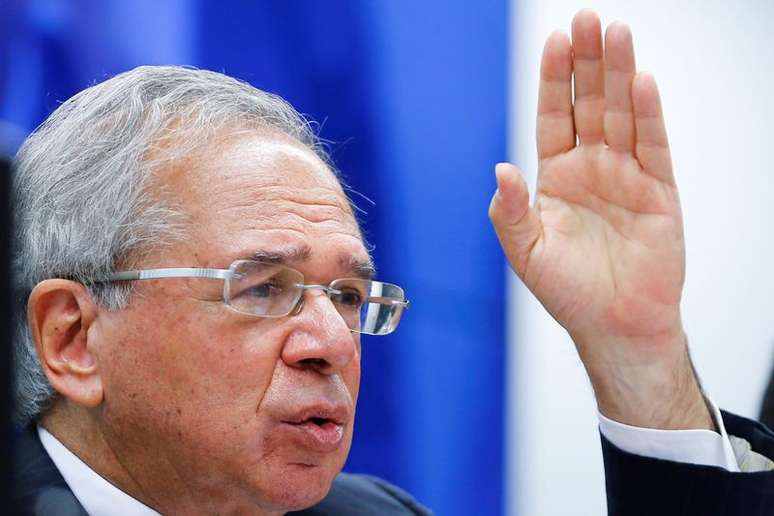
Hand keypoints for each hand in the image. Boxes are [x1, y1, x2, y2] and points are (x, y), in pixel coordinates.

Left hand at [489, 10, 711, 429]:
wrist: (614, 327)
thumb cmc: (568, 292)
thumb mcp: (526, 252)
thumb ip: (509, 211)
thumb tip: (500, 168)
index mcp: (557, 177)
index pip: (553, 117)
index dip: (553, 81)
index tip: (554, 42)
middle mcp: (591, 168)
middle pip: (589, 104)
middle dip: (587, 63)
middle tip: (586, 19)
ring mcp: (626, 176)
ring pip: (622, 115)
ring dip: (618, 75)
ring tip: (616, 34)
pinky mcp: (659, 192)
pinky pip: (653, 146)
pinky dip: (647, 116)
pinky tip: (640, 83)